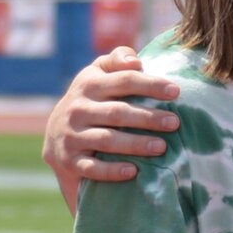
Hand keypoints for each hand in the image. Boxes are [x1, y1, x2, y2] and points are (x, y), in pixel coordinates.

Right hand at [42, 48, 180, 188]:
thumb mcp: (97, 75)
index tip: (176, 92)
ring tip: (162, 147)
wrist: (55, 135)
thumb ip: (116, 61)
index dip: (150, 84)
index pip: (124, 80)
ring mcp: (72, 135)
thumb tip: (136, 61)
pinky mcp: (70, 160)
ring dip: (135, 144)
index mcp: (88, 84)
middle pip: (117, 112)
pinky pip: (92, 167)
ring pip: (107, 140)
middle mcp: (77, 109)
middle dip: (148, 117)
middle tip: (175, 123)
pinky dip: (112, 170)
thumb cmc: (90, 100)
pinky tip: (133, 171)